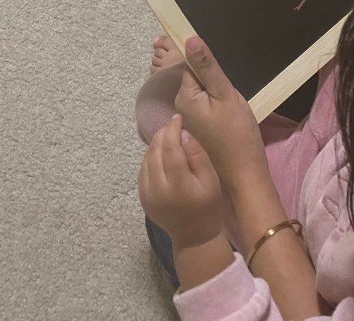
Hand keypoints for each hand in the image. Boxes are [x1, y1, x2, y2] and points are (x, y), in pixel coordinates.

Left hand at [138, 114, 223, 249]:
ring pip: (147, 158)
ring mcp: (147, 194)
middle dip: (163, 133)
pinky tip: (161, 152)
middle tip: (174, 124)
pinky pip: (143, 169)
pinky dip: (150, 156)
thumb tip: (183, 134)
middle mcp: (158, 189)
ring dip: (156, 143)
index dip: (172, 129)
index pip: (170, 148)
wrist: (194, 237)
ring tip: (168, 136)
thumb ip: (198, 155)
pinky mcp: (142, 197)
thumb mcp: (211, 180)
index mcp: (178, 185)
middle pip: (156, 150)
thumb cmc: (208, 206)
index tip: (178, 117)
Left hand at [174, 36, 268, 193]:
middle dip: (215, 77)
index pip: (192, 64)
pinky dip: (219, 102)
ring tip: (232, 103)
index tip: (222, 68)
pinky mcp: (201, 125)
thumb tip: (190, 39)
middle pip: (197, 76)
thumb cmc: (237, 132)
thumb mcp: (225, 94)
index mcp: (185, 96)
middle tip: (231, 91)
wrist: (245, 170)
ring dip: (218, 90)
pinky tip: (231, 112)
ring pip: (204, 90)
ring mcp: (191, 117)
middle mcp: (182, 105)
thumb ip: (208, 67)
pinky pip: (208, 103)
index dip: (208, 62)